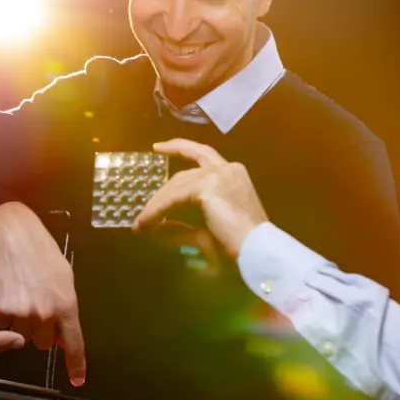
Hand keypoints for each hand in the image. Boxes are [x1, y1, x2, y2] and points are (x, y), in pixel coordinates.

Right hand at [0, 202, 85, 386]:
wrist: (11, 234)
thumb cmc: (39, 251)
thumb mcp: (63, 277)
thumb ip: (65, 308)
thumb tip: (64, 335)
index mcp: (66, 304)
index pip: (74, 342)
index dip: (76, 364)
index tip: (77, 379)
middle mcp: (45, 313)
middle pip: (43, 343)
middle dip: (40, 330)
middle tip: (34, 304)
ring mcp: (22, 313)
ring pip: (21, 335)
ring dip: (20, 322)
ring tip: (20, 294)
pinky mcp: (0, 310)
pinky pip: (2, 325)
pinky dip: (3, 313)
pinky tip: (7, 292)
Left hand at [133, 139, 268, 259]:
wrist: (257, 252)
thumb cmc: (240, 247)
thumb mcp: (206, 231)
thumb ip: (181, 227)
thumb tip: (155, 228)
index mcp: (234, 175)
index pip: (202, 154)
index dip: (179, 148)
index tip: (159, 147)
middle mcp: (227, 169)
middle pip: (184, 175)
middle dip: (162, 193)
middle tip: (144, 212)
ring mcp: (218, 175)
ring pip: (176, 186)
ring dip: (156, 206)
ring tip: (142, 225)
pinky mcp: (208, 187)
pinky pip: (173, 198)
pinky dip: (157, 211)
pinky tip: (146, 224)